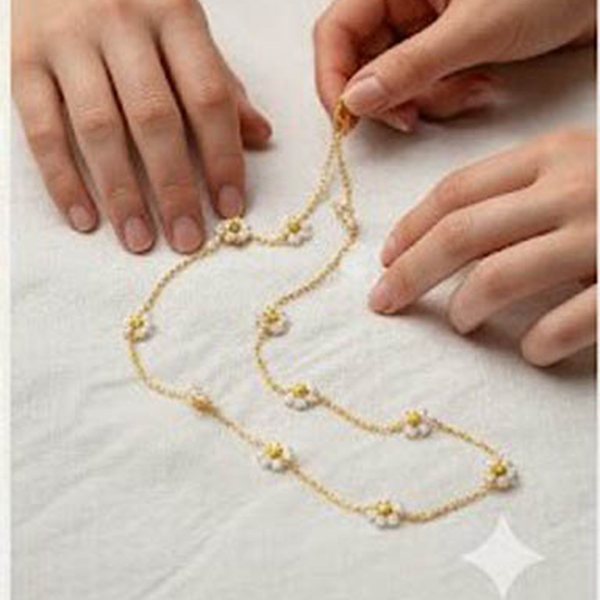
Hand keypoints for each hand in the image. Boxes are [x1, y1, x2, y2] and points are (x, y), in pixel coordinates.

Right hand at [12, 0, 271, 253]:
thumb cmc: (135, 2)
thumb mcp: (185, 28)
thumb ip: (219, 81)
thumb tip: (260, 135)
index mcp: (175, 15)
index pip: (207, 97)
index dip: (222, 157)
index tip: (230, 208)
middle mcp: (121, 24)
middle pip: (154, 119)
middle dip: (174, 188)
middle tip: (187, 239)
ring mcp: (67, 41)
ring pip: (99, 129)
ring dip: (122, 194)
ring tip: (139, 240)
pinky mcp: (22, 60)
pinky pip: (42, 129)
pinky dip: (63, 180)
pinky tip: (85, 220)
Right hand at [314, 0, 594, 129]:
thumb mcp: (475, 28)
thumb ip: (410, 67)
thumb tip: (356, 100)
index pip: (336, 33)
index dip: (334, 79)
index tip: (349, 119)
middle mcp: (404, 1)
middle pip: (364, 63)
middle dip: (393, 97)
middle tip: (416, 115)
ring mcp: (425, 26)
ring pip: (396, 82)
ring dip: (429, 100)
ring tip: (470, 90)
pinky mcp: (446, 47)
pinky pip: (426, 85)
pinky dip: (448, 97)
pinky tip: (480, 86)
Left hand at [370, 129, 596, 365]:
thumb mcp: (579, 171)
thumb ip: (519, 193)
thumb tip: (435, 237)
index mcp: (555, 154)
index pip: (455, 191)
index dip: (409, 228)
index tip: (384, 259)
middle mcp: (575, 187)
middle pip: (461, 233)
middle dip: (409, 273)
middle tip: (384, 303)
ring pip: (501, 276)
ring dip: (466, 307)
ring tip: (461, 323)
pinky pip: (568, 321)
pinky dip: (539, 342)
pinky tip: (531, 352)